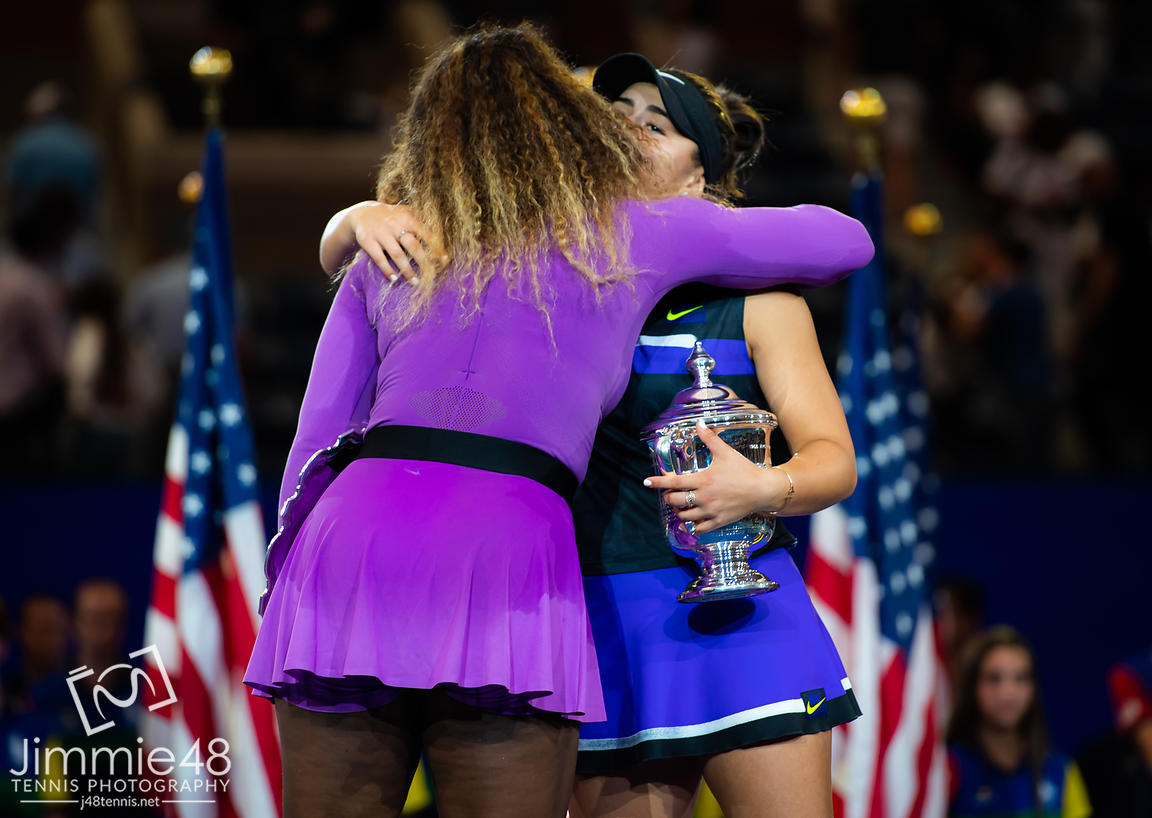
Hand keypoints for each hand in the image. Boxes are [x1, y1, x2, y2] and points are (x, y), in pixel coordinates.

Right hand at [347, 202, 448, 283]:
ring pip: (397, 255)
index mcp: (406, 217)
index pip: (425, 233)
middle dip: (424, 262)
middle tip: (431, 276)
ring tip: (415, 282)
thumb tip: (443, 234)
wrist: (360, 214)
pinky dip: (387, 270)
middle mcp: (394, 224)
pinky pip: (379, 259)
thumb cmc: (389, 217)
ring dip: (407, 271)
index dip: (436, 247)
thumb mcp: (403, 213)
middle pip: (413, 246)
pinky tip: (394, 279)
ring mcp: (380, 233)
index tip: (444, 261)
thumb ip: (420, 220)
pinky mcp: (367, 241)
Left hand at [643, 420, 788, 533]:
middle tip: (671, 493)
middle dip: (669, 497)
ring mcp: (711, 511)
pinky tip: (694, 517)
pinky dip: (693, 524)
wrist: (763, 489)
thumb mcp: (725, 452)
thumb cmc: (744, 470)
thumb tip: (699, 423)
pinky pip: (699, 528)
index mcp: (703, 480)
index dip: (658, 482)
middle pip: (675, 501)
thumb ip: (709, 438)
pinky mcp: (719, 522)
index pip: (674, 482)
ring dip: (679, 511)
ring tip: (681, 505)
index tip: (646, 482)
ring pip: (684, 516)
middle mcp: (704, 497)